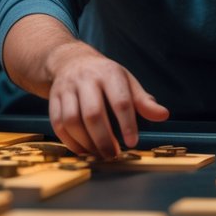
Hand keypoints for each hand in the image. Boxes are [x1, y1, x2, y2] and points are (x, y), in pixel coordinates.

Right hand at [45, 42, 169, 158]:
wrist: (71, 61)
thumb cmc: (105, 76)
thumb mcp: (127, 82)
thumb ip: (143, 101)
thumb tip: (163, 115)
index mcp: (109, 74)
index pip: (121, 101)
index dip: (127, 124)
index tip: (132, 142)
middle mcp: (86, 79)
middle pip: (92, 114)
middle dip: (103, 139)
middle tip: (113, 154)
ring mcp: (67, 89)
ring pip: (72, 121)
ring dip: (86, 142)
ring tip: (99, 153)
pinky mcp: (53, 99)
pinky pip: (58, 124)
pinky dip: (70, 142)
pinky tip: (83, 150)